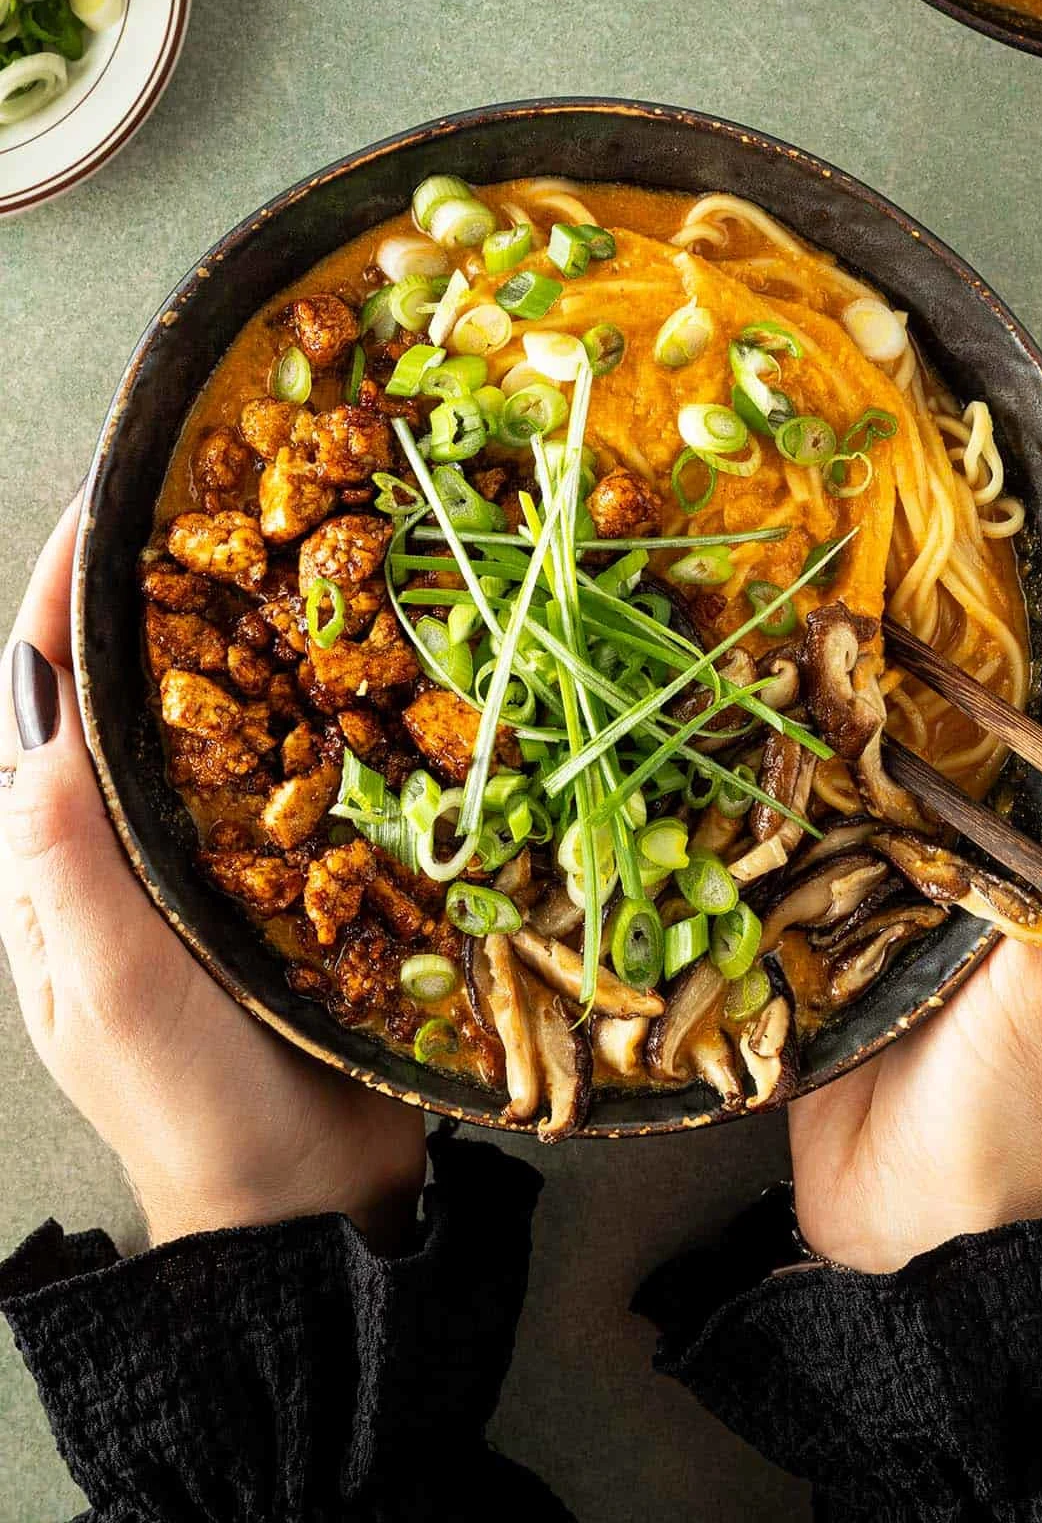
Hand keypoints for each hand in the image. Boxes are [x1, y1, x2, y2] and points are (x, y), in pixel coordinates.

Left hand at [0, 497, 426, 1248]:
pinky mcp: (274, 882)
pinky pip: (275, 775)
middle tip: (200, 508)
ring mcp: (194, 866)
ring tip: (268, 560)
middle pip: (113, 698)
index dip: (64, 604)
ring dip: (220, 642)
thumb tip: (40, 704)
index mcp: (51, 868)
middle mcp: (114, 851)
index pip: (37, 706)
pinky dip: (294, 711)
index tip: (109, 509)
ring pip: (196, 726)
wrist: (303, 1201)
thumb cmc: (196, 1103)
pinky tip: (336, 670)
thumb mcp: (113, 986)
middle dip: (140, 600)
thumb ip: (66, 856)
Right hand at [789, 479, 1041, 1272]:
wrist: (911, 1229)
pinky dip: (881, 720)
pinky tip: (846, 672)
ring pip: (990, 726)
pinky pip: (904, 779)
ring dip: (960, 650)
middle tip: (994, 512)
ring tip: (916, 565)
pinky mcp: (909, 881)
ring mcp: (994, 862)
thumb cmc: (1017, 1125)